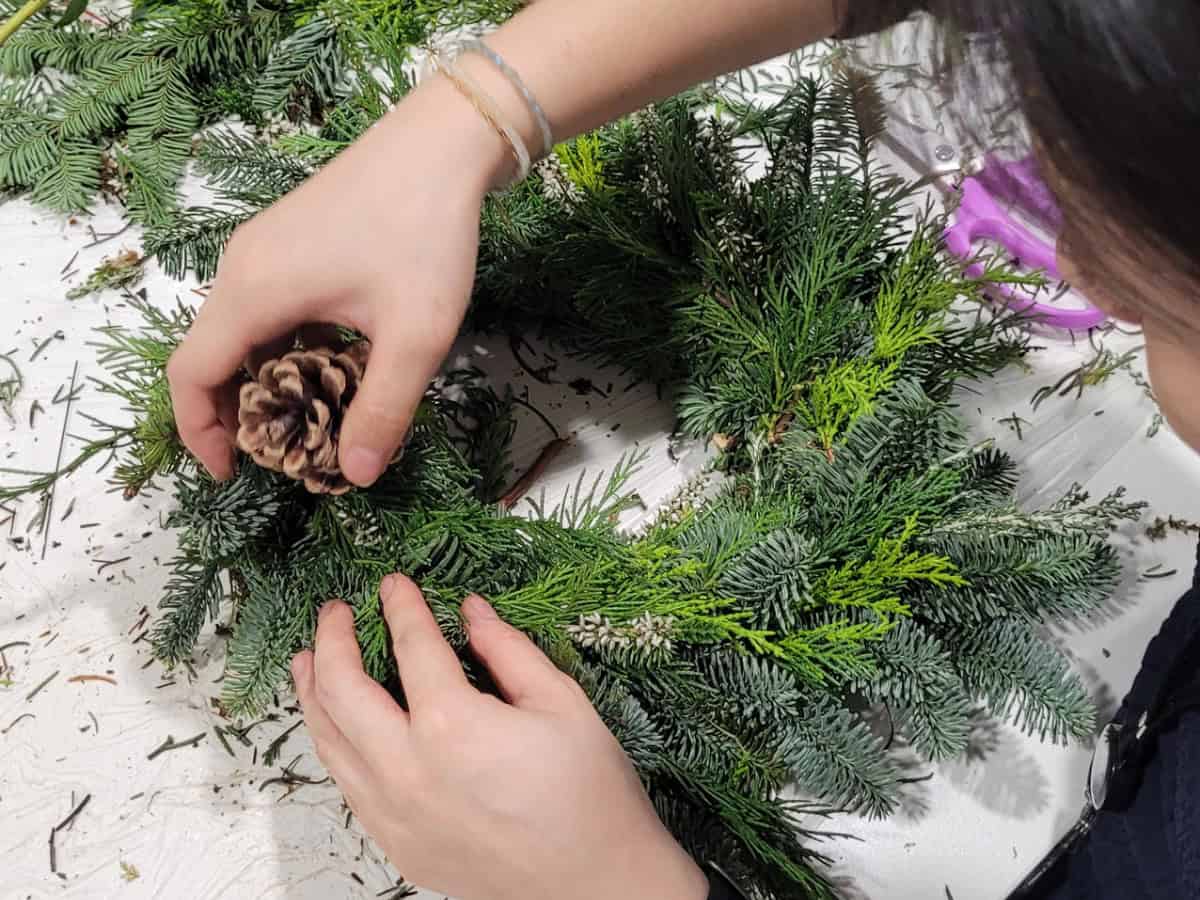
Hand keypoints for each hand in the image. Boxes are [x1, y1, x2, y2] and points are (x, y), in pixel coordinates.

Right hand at [167, 79, 510, 486]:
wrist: (442, 142)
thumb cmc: (426, 233)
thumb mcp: (414, 335)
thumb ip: (383, 409)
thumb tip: (355, 476)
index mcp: (254, 293)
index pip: (190, 376)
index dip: (201, 433)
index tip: (232, 474)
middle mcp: (242, 269)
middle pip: (210, 356)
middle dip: (239, 414)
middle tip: (288, 454)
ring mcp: (263, 249)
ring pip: (241, 332)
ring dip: (267, 381)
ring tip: (316, 419)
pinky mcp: (288, 241)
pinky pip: (266, 307)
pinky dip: (286, 348)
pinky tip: (337, 365)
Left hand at [291, 575, 708, 899]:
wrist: (598, 885)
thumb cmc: (589, 796)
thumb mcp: (562, 704)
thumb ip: (508, 651)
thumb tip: (471, 611)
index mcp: (454, 726)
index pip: (412, 646)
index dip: (400, 606)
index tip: (394, 583)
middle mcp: (409, 771)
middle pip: (342, 690)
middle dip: (333, 640)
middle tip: (336, 611)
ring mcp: (395, 814)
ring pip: (329, 741)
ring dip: (313, 692)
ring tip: (309, 658)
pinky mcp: (397, 844)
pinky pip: (347, 784)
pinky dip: (334, 744)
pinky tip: (338, 725)